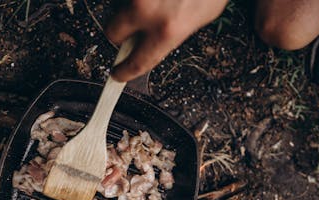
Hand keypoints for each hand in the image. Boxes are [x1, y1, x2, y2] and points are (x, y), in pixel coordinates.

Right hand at [106, 0, 228, 81]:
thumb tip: (157, 41)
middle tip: (135, 27)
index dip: (125, 71)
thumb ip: (176, 32)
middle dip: (122, 32)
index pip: (137, 61)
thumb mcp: (205, 15)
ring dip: (134, 5)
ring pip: (120, 6)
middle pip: (113, 32)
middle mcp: (147, 9)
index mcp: (168, 29)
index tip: (119, 73)